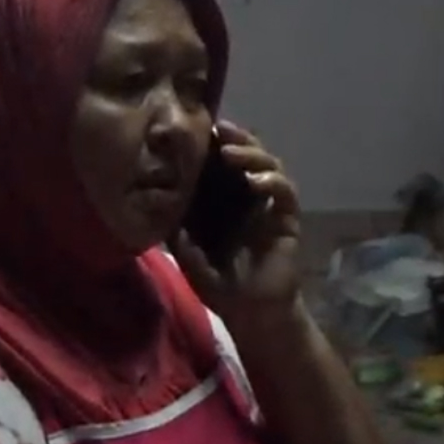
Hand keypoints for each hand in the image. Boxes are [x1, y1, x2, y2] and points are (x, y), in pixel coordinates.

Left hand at [170, 120, 304, 341]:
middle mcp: (246, 197)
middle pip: (248, 155)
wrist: (249, 314)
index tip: (198, 129)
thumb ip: (176, 233)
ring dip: (253, 154)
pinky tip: (256, 181)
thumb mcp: (188, 256)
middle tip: (220, 129)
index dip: (213, 145)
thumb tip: (158, 205)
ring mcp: (268, 207)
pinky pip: (285, 194)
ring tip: (231, 152)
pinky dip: (273, 182)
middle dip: (236, 138)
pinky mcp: (285, 220)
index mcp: (222, 200)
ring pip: (269, 167)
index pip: (220, 163)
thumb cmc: (218, 285)